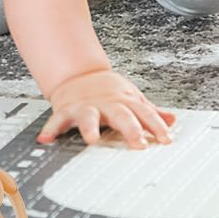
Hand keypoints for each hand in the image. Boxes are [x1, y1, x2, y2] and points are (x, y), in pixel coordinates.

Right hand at [37, 69, 175, 149]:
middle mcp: (107, 104)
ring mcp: (87, 106)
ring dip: (90, 127)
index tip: (166, 140)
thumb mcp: (132, 99)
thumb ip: (150, 113)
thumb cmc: (109, 93)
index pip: (145, 114)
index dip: (157, 126)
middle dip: (130, 129)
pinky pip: (57, 120)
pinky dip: (51, 129)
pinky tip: (46, 139)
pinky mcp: (67, 110)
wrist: (79, 74)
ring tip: (92, 139)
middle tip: (139, 143)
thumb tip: (172, 120)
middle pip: (121, 115)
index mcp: (125, 102)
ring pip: (89, 117)